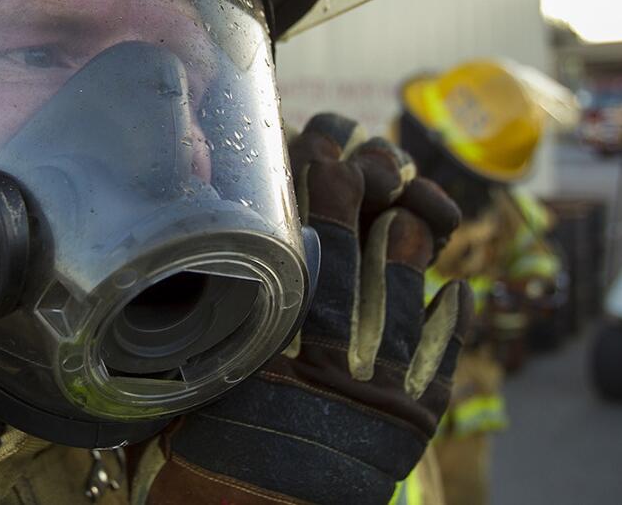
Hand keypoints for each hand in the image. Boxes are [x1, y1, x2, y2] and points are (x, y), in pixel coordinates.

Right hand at [144, 113, 471, 504]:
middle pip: (363, 264)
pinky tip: (455, 289)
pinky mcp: (414, 426)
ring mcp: (383, 397)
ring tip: (404, 205)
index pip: (312, 253)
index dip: (320, 199)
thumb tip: (165, 279)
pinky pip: (441, 361)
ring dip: (406, 249)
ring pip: (406, 302)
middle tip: (356, 156)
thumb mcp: (177, 398)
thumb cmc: (200, 472)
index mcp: (277, 356)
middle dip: (362, 201)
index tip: (317, 149)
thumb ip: (188, 338)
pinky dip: (448, 322)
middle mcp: (337, 370)